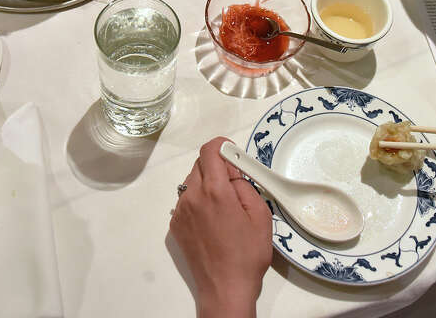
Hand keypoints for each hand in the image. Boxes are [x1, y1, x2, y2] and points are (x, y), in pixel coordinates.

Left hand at [170, 137, 271, 317]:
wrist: (225, 288)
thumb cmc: (248, 255)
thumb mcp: (260, 215)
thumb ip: (244, 184)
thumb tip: (233, 171)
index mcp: (214, 191)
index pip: (210, 150)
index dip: (223, 147)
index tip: (234, 156)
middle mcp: (192, 197)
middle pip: (200, 164)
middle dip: (217, 168)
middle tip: (235, 187)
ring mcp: (180, 211)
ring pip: (192, 182)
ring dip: (207, 185)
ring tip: (224, 208)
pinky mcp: (175, 225)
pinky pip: (186, 201)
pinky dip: (198, 202)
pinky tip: (213, 221)